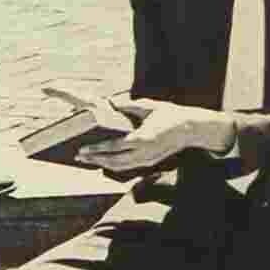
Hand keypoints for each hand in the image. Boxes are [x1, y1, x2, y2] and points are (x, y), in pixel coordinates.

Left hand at [76, 100, 228, 173]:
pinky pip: (128, 167)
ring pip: (120, 167)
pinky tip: (103, 161)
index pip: (114, 147)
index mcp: (143, 138)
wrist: (191, 128)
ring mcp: (147, 160)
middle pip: (113, 161)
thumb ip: (129, 105)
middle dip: (94, 159)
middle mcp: (144, 153)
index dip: (97, 150)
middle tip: (78, 156)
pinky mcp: (150, 162)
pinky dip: (113, 165)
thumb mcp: (149, 106)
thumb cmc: (169, 114)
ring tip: (87, 159)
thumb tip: (110, 102)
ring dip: (102, 164)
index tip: (83, 149)